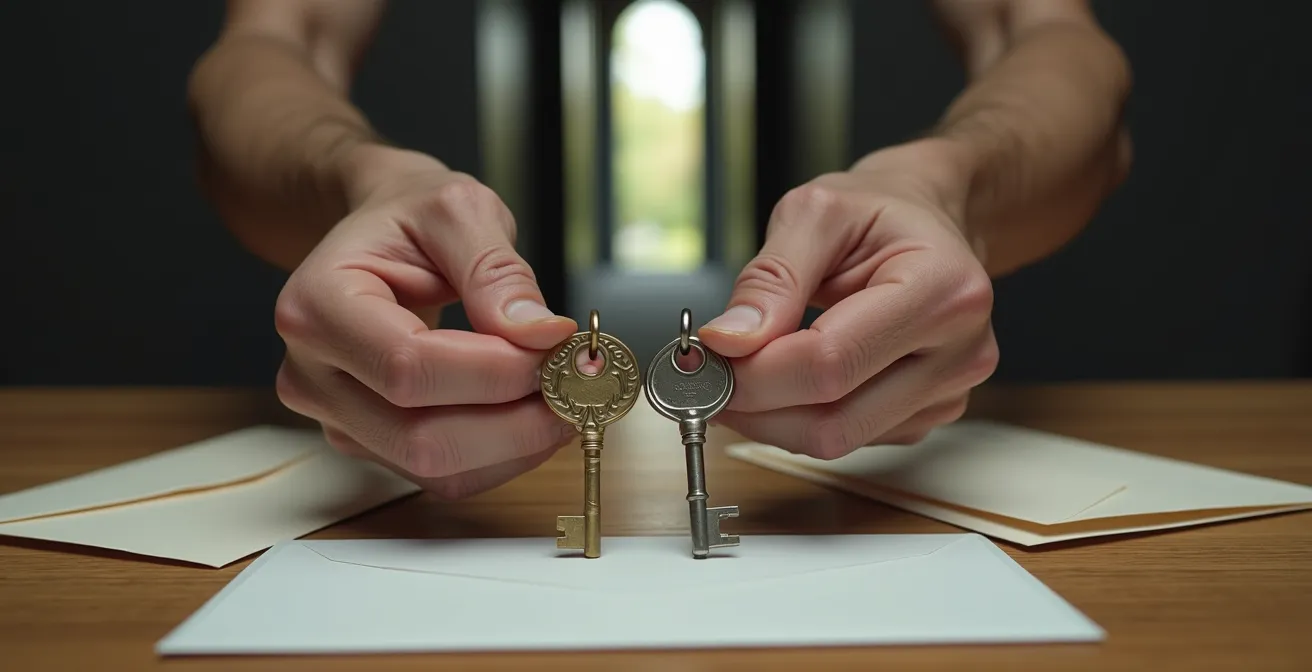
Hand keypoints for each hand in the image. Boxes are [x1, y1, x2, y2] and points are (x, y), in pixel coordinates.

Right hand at [272, 146, 578, 497]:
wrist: (380, 234)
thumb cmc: (410, 219)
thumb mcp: (458, 211)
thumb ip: (498, 273)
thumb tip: (540, 335)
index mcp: (316, 307)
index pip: (409, 369)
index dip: (495, 372)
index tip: (559, 349)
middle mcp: (312, 376)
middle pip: (421, 438)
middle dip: (516, 422)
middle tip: (577, 386)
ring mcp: (338, 419)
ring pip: (437, 469)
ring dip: (516, 445)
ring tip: (564, 398)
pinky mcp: (372, 445)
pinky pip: (444, 475)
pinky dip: (501, 456)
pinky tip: (532, 416)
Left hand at [699, 140, 998, 457]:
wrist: (928, 222)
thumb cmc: (877, 213)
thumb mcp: (815, 212)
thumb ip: (770, 278)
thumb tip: (727, 341)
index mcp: (944, 291)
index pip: (832, 363)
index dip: (755, 373)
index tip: (704, 359)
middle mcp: (960, 352)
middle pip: (834, 419)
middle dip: (756, 406)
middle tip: (706, 378)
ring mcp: (948, 392)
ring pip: (836, 440)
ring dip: (772, 418)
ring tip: (743, 371)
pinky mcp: (927, 416)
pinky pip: (848, 438)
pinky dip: (800, 417)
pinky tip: (786, 379)